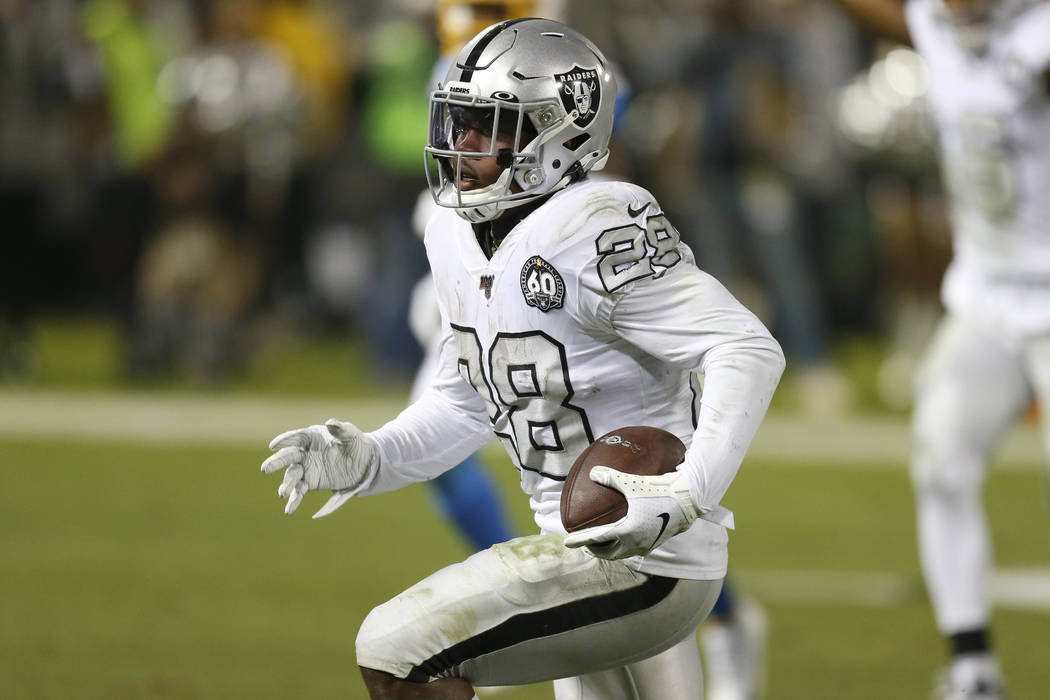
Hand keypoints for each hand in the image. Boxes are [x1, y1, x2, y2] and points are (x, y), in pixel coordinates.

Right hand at [260, 418, 377, 516]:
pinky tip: (288, 510)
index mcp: (312, 437)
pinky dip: (294, 500)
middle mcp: (305, 452)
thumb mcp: (352, 435)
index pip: (296, 437)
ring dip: (286, 484)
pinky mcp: (311, 482)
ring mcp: (306, 468)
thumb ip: (341, 430)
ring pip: (292, 475)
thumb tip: (330, 423)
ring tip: (282, 493)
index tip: (273, 446)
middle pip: (288, 456)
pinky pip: (300, 491)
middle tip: (266, 469)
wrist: (364, 462)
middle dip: (277, 462)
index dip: (284, 440)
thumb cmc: (356, 443)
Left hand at [563, 467, 699, 559]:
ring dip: (610, 551)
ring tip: (603, 545)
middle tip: (585, 545)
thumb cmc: (660, 489)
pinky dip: (624, 548)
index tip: (568, 542)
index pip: (597, 538)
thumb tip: (593, 472)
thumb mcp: (633, 483)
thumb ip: (611, 478)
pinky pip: (635, 550)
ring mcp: (647, 544)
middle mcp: (636, 542)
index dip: (581, 540)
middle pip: (609, 552)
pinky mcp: (656, 542)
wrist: (688, 499)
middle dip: (595, 550)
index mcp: (627, 531)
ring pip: (622, 554)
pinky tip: (625, 540)